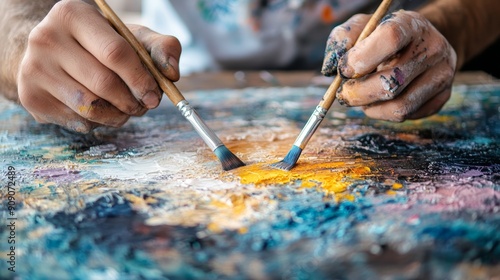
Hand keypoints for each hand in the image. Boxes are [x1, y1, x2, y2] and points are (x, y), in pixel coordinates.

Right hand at [17, 0, 180, 132]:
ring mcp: (34, 69)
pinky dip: (99, 123)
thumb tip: (171, 73)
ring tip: (126, 108)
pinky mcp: (31, 97)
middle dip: (132, 101)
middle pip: (104, 84)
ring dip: (118, 116)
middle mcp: (46, 39)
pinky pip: (78, 122)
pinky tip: (101, 109)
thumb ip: (161, 48)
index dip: (141, 79)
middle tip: (144, 105)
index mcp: (72, 14)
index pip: (115, 53)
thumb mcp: (131, 36)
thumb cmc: (100, 44)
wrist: (53, 51)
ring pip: (91, 108)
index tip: (155, 95)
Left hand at [321, 10, 455, 121]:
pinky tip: (378, 101)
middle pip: (392, 82)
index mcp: (411, 24)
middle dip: (358, 93)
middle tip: (344, 93)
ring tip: (361, 97)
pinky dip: (383, 113)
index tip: (343, 70)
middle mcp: (433, 48)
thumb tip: (331, 69)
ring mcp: (442, 73)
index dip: (361, 58)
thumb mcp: (362, 28)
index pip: (390, 38)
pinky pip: (407, 116)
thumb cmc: (382, 37)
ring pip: (399, 106)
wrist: (422, 43)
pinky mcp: (443, 95)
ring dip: (370, 107)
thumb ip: (341, 40)